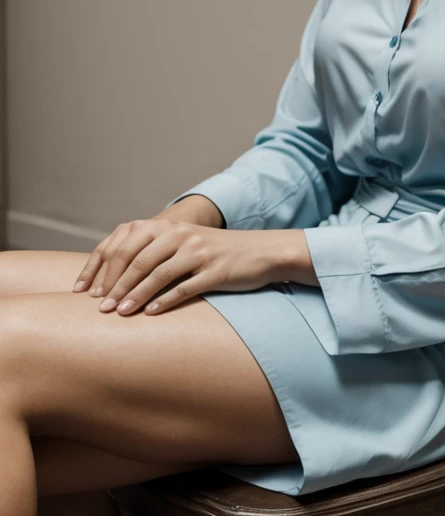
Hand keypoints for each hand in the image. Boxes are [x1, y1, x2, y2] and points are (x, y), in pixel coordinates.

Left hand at [72, 217, 280, 315]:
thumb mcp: (183, 243)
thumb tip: (112, 276)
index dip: (103, 268)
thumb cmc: (215, 253)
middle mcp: (181, 235)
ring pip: (158, 274)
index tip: (87, 291)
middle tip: (101, 308)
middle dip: (116, 285)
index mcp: (169, 227)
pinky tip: (150, 314)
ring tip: (120, 313)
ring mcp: (199, 252)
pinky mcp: (215, 271)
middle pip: (138, 260)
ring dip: (135, 296)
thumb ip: (153, 251)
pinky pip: (184, 288)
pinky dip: (164, 302)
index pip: (125, 245)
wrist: (260, 252)